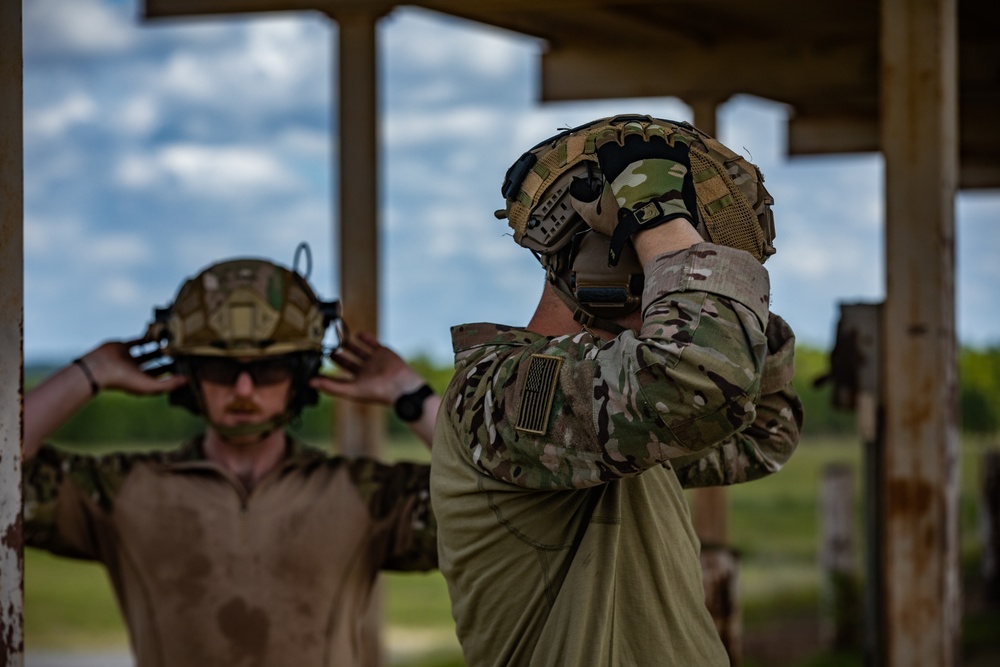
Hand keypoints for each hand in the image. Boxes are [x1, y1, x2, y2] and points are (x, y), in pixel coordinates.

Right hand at [81, 339, 187, 395]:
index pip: (161, 375)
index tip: (186, 361)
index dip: (173, 369)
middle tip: (181, 348)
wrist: (100, 368)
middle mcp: (135, 370)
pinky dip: (147, 337)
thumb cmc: (124, 381)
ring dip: (159, 346)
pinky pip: (138, 340)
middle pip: (155, 362)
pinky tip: (159, 332)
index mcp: (141, 380)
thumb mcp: (149, 386)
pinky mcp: (123, 346)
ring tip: (173, 339)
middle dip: (167, 356)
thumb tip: (186, 380)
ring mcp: (129, 358)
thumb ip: (169, 384)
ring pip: (147, 351)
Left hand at [311, 332, 425, 405]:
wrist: (401, 384)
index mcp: (357, 383)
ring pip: (359, 352)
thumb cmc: (378, 392)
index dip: (328, 373)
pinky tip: (357, 334)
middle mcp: (365, 372)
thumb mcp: (351, 390)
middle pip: (347, 363)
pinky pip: (372, 344)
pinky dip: (365, 339)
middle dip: (337, 357)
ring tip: (339, 340)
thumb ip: (331, 386)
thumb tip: (311, 383)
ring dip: (349, 346)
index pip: (339, 378)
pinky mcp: (383, 352)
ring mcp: (374, 361)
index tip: (315, 367)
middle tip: (326, 350)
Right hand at [581, 120, 698, 264]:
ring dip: (652, 134)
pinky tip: (673, 145)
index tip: (609, 145)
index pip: (606, 138)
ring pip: (654, 130)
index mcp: (613, 159)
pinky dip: (674, 141)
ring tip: (653, 140)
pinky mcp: (677, 156)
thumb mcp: (593, 215)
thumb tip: (574, 193)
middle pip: (631, 129)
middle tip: (632, 141)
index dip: (607, 140)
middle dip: (630, 134)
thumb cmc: (624, 219)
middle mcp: (634, 149)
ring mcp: (657, 150)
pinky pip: (677, 139)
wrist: (655, 222)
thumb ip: (580, 202)